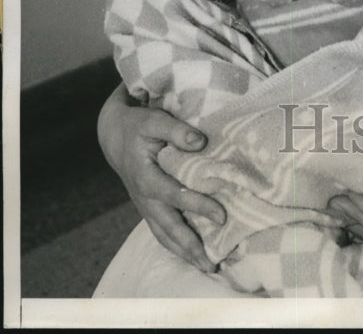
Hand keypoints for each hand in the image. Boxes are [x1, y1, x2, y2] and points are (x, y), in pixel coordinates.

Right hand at [98, 84, 225, 271]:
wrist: (115, 136)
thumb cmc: (138, 126)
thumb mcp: (154, 121)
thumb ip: (176, 131)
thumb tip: (200, 142)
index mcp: (146, 177)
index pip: (176, 196)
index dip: (198, 206)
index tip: (222, 216)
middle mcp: (145, 198)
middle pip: (168, 228)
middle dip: (191, 247)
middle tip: (213, 264)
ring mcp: (145, 206)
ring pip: (164, 236)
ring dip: (185, 253)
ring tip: (208, 267)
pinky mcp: (149, 208)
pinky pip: (162, 232)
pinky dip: (177, 245)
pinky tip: (194, 254)